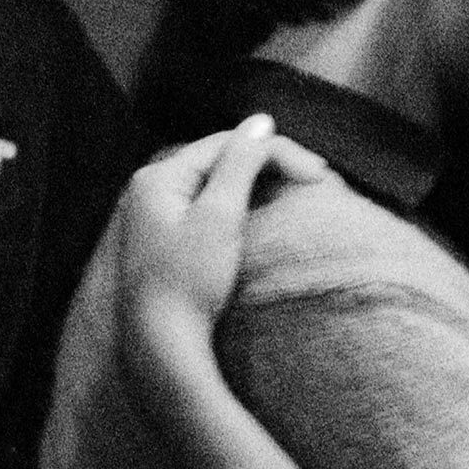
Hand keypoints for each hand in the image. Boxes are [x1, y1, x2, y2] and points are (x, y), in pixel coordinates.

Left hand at [113, 116, 332, 359]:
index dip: (276, 152)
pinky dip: (238, 204)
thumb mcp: (219, 216)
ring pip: (215, 183)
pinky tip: (261, 213)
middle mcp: (150, 189)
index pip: (227, 145)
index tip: (318, 173)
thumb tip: (260, 122)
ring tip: (295, 190)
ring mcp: (154, 216)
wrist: (160, 345)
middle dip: (267, 164)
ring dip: (256, 183)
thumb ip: (240, 164)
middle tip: (315, 179)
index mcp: (159, 177)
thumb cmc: (188, 282)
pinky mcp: (164, 242)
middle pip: (219, 160)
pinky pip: (206, 206)